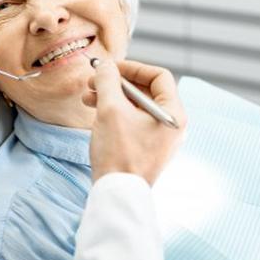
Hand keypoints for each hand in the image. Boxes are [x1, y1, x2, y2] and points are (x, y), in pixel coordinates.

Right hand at [83, 60, 186, 184]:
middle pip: (145, 91)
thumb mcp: (111, 109)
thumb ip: (108, 81)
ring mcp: (159, 137)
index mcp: (173, 113)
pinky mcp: (145, 147)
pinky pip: (131, 121)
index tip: (111, 68)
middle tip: (93, 80)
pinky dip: (114, 112)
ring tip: (87, 96)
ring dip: (111, 96)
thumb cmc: (118, 152)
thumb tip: (105, 65)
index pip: (159, 76)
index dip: (133, 67)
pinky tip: (94, 110)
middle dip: (116, 82)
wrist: (116, 193)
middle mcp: (171, 125)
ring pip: (135, 106)